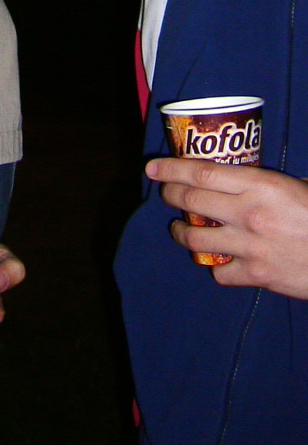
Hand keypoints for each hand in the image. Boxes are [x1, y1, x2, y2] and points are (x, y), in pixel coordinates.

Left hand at [147, 156, 307, 296]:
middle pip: (190, 201)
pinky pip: (220, 273)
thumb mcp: (298, 185)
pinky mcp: (258, 276)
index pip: (201, 172)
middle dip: (170, 196)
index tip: (151, 167)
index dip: (171, 169)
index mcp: (260, 184)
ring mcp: (251, 247)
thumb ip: (264, 182)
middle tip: (165, 194)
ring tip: (180, 229)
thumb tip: (236, 175)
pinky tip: (218, 261)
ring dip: (181, 233)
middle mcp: (249, 214)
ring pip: (195, 240)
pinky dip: (215, 267)